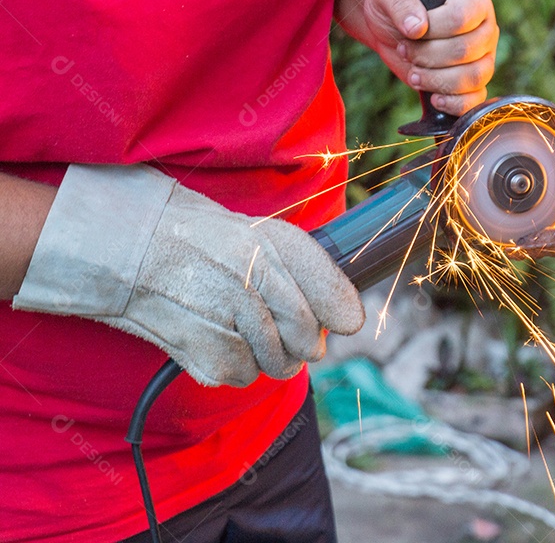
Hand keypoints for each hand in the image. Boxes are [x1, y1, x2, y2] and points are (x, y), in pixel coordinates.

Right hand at [13, 165, 363, 386]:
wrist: (140, 251)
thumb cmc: (215, 245)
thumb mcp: (271, 240)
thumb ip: (317, 275)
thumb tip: (351, 322)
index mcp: (274, 247)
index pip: (333, 299)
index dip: (339, 312)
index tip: (339, 317)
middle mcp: (253, 281)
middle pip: (311, 341)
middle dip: (304, 339)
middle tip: (277, 319)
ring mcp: (228, 320)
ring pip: (283, 364)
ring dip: (273, 354)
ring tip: (244, 324)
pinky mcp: (206, 355)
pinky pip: (246, 376)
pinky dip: (240, 364)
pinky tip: (220, 335)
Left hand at [358, 0, 498, 115]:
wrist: (393, 27)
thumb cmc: (396, 4)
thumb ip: (401, 4)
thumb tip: (416, 28)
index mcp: (474, 2)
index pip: (460, 18)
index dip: (432, 29)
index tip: (410, 31)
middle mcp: (485, 31)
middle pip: (465, 51)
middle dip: (428, 56)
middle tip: (405, 51)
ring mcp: (483, 59)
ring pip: (474, 77)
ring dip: (437, 80)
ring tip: (414, 74)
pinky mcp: (474, 84)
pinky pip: (476, 100)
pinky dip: (454, 103)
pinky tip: (433, 99)